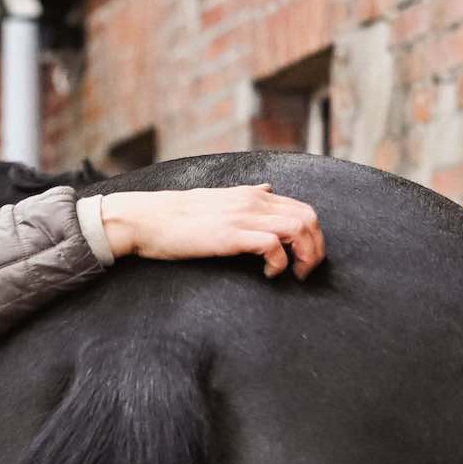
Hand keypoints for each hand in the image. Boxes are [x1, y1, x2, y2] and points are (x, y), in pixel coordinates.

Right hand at [100, 183, 324, 278]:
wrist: (146, 219)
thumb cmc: (177, 215)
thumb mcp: (218, 197)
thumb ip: (246, 194)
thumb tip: (268, 189)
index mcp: (252, 195)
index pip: (303, 208)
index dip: (314, 236)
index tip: (305, 258)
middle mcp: (253, 201)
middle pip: (308, 218)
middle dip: (316, 248)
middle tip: (305, 271)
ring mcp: (242, 216)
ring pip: (297, 228)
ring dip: (305, 255)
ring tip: (295, 274)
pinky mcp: (230, 235)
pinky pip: (272, 245)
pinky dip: (280, 263)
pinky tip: (269, 274)